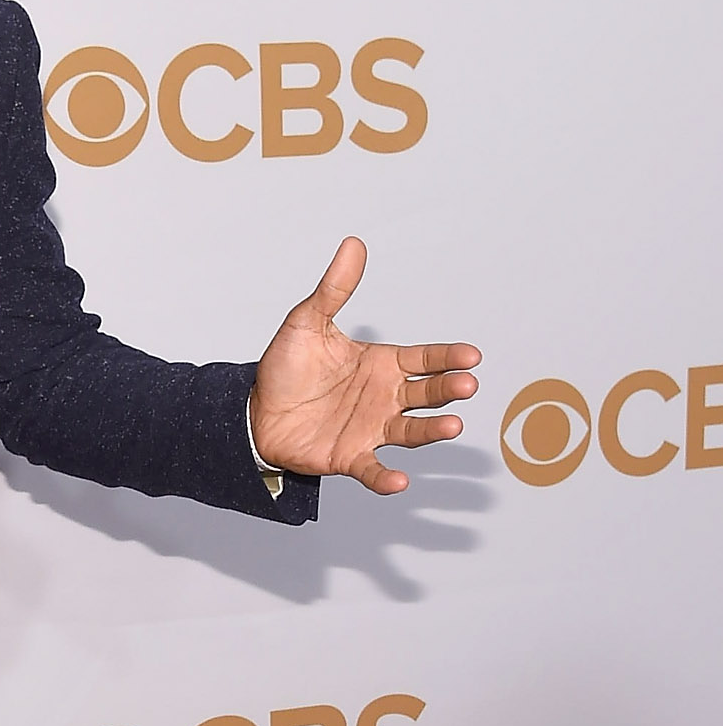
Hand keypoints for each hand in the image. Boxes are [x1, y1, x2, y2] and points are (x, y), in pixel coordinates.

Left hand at [250, 239, 478, 497]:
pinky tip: (399, 481)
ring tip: (452, 427)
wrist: (253, 410)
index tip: (472, 356)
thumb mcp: (307, 322)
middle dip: (448, 389)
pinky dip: (386, 478)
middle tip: (467, 385)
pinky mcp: (349, 457)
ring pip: (410, 430)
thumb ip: (334, 290)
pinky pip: (372, 469)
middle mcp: (383, 397)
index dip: (448, 357)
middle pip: (426, 393)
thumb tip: (353, 244)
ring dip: (432, 431)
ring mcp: (369, 428)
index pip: (424, 358)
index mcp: (381, 364)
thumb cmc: (285, 367)